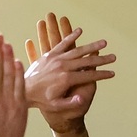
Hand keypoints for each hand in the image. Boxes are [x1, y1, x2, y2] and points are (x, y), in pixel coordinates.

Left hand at [23, 12, 115, 131]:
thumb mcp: (56, 106)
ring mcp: (55, 58)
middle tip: (113, 56)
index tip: (113, 73)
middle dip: (102, 59)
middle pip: (86, 60)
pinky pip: (61, 43)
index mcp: (66, 79)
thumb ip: (69, 103)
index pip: (88, 75)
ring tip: (103, 42)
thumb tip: (82, 99)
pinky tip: (80, 30)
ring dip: (91, 45)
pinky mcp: (49, 54)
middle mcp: (62, 66)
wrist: (23, 90)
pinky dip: (71, 36)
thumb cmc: (41, 101)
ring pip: (76, 49)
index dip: (102, 74)